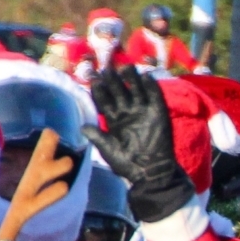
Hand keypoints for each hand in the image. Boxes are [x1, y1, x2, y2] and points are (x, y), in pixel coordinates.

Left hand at [82, 67, 195, 222]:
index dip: (99, 91)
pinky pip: (155, 96)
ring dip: (131, 79)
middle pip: (118, 91)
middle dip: (113, 81)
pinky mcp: (158, 112)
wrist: (151, 172)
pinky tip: (145, 77)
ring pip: (136, 89)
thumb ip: (97, 137)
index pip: (104, 101)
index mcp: (114, 120)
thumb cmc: (128, 164)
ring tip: (126, 68)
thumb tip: (81, 127)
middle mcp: (127, 112)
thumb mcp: (109, 150)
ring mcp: (143, 111)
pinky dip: (151, 86)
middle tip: (107, 70)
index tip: (94, 81)